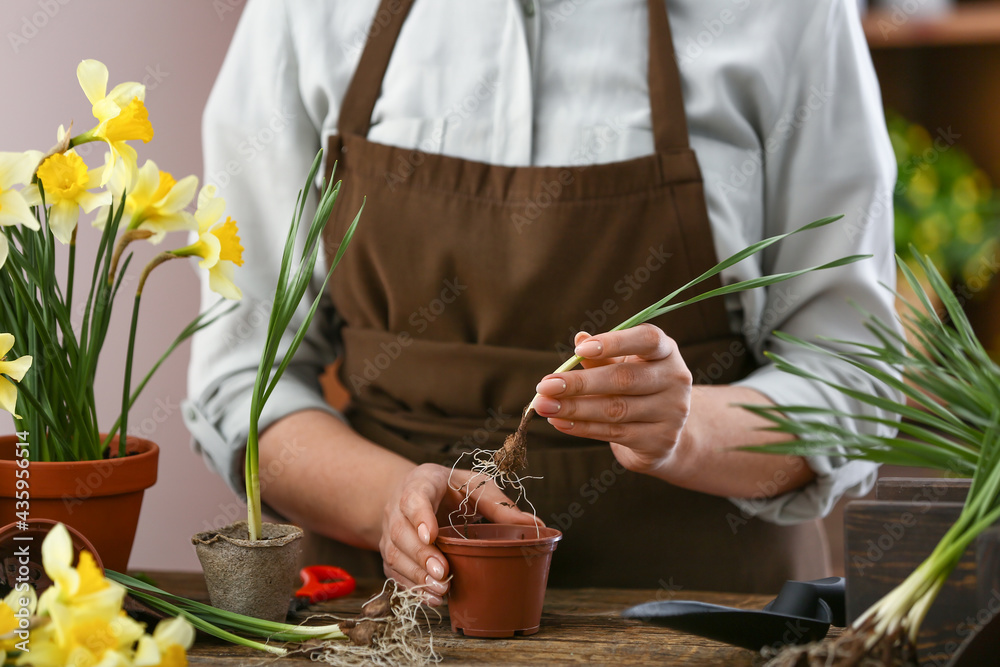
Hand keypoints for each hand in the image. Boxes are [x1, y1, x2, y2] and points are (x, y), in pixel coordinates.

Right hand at [380, 463, 540, 605]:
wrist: (415, 492)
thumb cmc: (451, 488)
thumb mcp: (476, 485)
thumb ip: (500, 505)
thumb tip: (536, 526)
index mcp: (422, 482)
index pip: (414, 497)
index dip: (420, 517)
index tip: (432, 535)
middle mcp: (398, 507)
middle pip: (401, 531)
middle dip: (421, 554)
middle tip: (443, 572)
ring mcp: (390, 531)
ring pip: (394, 554)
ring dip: (416, 575)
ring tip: (441, 590)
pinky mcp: (391, 552)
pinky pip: (394, 572)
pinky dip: (412, 587)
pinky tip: (433, 598)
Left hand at [533, 324, 692, 474]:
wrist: (664, 432)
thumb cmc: (637, 388)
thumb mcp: (623, 365)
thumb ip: (602, 355)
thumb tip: (580, 338)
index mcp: (666, 351)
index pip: (647, 339)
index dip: (615, 342)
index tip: (581, 349)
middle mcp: (675, 379)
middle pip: (624, 379)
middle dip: (579, 383)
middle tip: (544, 386)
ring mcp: (672, 412)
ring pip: (615, 409)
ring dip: (574, 408)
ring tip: (543, 406)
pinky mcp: (660, 440)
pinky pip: (614, 433)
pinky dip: (582, 427)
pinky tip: (560, 422)